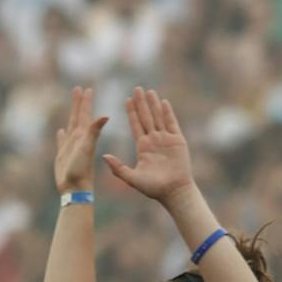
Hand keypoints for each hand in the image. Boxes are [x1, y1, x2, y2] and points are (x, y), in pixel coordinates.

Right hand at [51, 85, 106, 192]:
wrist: (75, 188)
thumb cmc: (81, 170)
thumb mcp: (88, 148)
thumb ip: (94, 131)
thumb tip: (106, 115)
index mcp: (84, 135)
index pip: (85, 114)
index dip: (85, 101)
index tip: (87, 88)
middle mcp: (78, 139)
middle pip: (78, 116)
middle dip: (79, 103)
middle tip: (79, 89)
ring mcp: (70, 146)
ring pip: (71, 125)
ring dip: (72, 115)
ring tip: (72, 106)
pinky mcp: (63, 155)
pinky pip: (62, 141)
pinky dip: (61, 135)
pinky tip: (61, 130)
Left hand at [101, 86, 196, 207]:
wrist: (173, 192)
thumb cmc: (153, 188)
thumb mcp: (131, 178)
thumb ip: (118, 167)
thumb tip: (103, 156)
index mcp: (143, 147)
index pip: (136, 125)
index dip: (132, 113)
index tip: (126, 100)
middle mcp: (154, 141)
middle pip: (146, 117)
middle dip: (141, 103)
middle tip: (136, 88)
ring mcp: (166, 139)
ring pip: (158, 117)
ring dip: (153, 104)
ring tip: (149, 91)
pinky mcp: (178, 141)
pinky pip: (172, 123)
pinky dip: (168, 113)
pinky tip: (163, 102)